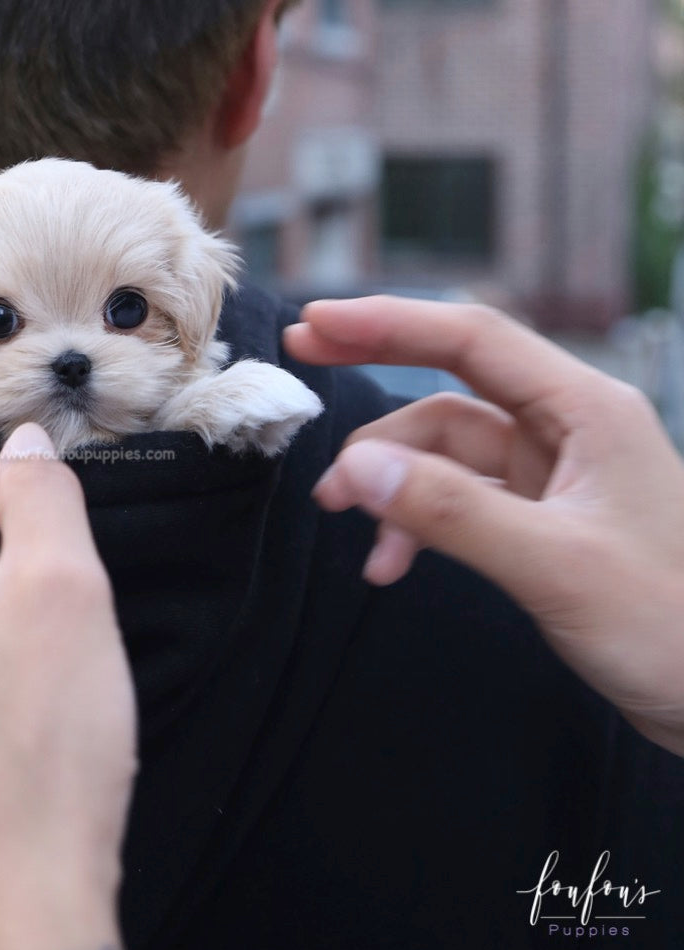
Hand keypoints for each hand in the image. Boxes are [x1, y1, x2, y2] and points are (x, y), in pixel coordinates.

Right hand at [285, 297, 683, 758]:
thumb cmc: (673, 629)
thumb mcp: (556, 566)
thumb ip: (451, 512)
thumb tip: (354, 466)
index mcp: (587, 410)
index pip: (473, 337)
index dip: (388, 321)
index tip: (316, 323)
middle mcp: (570, 428)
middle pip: (453, 379)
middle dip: (376, 373)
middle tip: (302, 359)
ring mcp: (557, 475)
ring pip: (449, 447)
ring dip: (391, 475)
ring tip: (338, 513)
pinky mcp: (547, 521)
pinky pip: (462, 499)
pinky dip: (419, 521)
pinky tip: (390, 563)